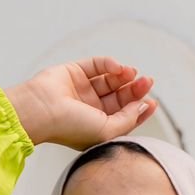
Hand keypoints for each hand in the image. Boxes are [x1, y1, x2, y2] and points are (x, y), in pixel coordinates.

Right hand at [3, 57, 157, 150]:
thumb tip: (144, 106)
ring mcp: (82, 90)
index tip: (152, 102)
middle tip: (147, 81)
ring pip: (110, 80)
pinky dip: (109, 64)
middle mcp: (90, 109)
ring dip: (124, 75)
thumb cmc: (70, 128)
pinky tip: (118, 67)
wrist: (41, 111)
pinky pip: (97, 65)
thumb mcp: (107, 130)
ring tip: (134, 73)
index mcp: (97, 127)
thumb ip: (128, 119)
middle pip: (120, 97)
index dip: (139, 108)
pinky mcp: (75, 72)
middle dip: (135, 89)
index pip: (124, 116)